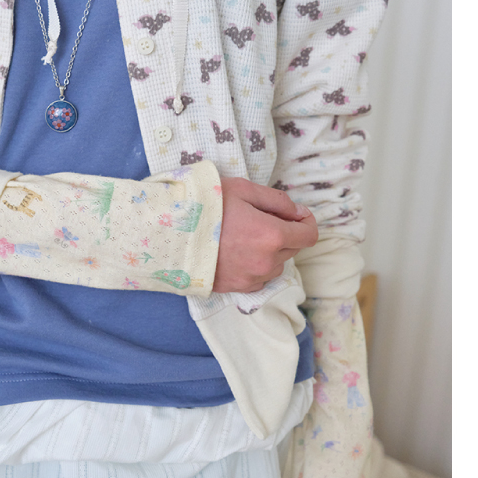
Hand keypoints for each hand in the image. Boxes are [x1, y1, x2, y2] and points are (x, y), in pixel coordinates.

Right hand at [214, 177, 318, 296]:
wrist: (168, 233)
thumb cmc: (205, 206)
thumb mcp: (244, 190)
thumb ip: (277, 201)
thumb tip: (298, 212)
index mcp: (272, 235)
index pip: (309, 235)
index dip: (307, 222)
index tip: (297, 215)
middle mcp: (266, 261)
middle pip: (293, 248)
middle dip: (285, 232)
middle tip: (261, 218)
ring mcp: (251, 277)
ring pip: (276, 265)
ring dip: (270, 251)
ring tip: (245, 236)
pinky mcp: (237, 287)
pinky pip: (258, 278)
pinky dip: (256, 266)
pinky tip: (237, 252)